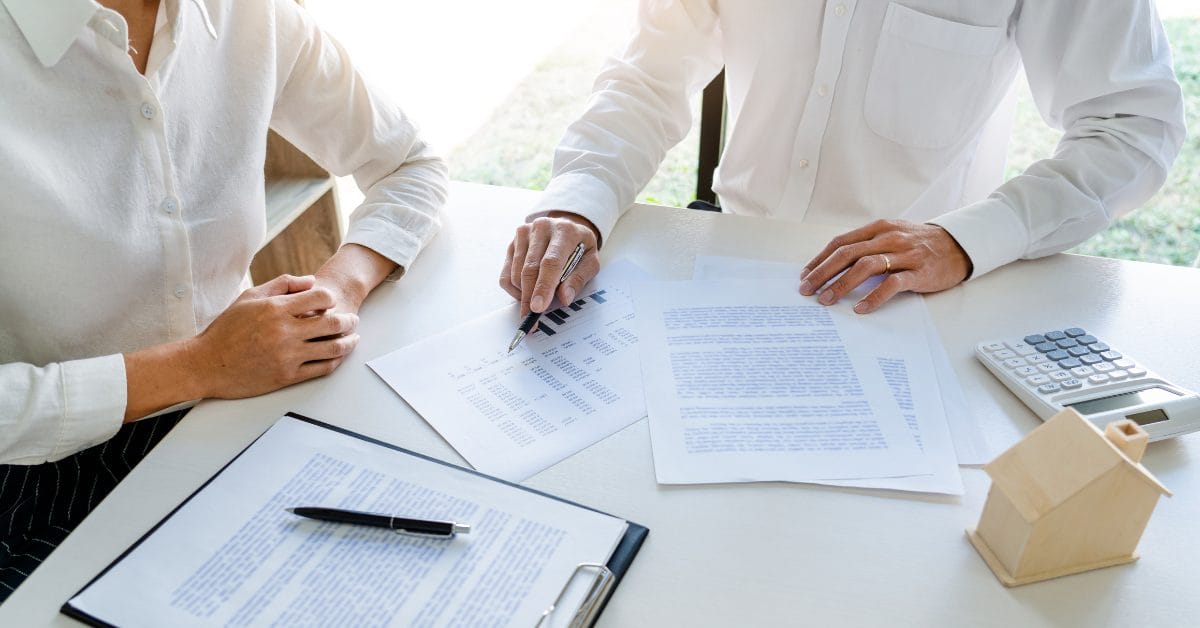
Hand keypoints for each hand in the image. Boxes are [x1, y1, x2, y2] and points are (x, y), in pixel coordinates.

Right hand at [189, 274, 359, 398]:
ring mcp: (287, 356)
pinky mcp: (287, 376)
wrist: (205, 364)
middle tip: (353, 320)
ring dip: (349, 342)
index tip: (331, 302)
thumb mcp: (249, 297)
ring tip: (353, 338)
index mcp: (276, 309)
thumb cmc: (227, 329)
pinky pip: (322, 369)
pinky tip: (337, 356)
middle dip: (349, 321)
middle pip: (333, 323)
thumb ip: (282, 285)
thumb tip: (311, 281)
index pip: (320, 297)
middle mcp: (284, 332)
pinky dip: (335, 361)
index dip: (331, 299)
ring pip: (333, 348)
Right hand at [500, 212, 600, 315]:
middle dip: (529, 297)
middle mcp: (541, 227)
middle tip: (530, 317)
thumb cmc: (580, 247)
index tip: (538, 307)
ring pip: (516, 273)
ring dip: (523, 293)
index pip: (551, 262)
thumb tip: (564, 297)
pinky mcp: (512, 243)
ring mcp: (524, 234)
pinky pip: (506, 274)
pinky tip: (527, 291)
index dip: (543, 287)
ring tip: (536, 300)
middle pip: (530, 269)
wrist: (567, 229)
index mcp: (564, 231)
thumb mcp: (590, 261)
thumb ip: (579, 278)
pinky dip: (515, 289)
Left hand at [798, 220, 971, 313]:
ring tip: (827, 300)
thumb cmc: (919, 243)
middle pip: (847, 254)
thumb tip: (834, 265)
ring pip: (866, 267)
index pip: (841, 243)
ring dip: (842, 284)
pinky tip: (860, 309)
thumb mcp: (891, 236)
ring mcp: (905, 254)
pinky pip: (892, 284)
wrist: (959, 245)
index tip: (805, 275)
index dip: (820, 259)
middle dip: (823, 273)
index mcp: (878, 228)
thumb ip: (867, 246)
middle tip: (807, 290)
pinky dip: (873, 297)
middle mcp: (889, 238)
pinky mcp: (919, 272)